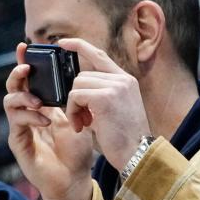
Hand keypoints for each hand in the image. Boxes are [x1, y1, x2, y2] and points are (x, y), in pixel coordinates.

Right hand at [4, 43, 94, 199]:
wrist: (75, 180)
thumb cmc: (76, 150)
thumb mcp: (78, 117)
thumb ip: (72, 98)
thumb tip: (75, 73)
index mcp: (41, 104)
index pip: (29, 78)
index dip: (24, 61)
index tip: (24, 45)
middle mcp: (28, 113)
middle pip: (14, 86)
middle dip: (18, 73)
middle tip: (28, 67)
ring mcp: (21, 128)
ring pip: (9, 102)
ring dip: (24, 96)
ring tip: (40, 101)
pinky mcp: (18, 143)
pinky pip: (16, 124)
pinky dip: (29, 117)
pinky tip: (44, 120)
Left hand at [57, 38, 152, 171]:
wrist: (137, 155)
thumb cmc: (124, 139)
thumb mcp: (116, 110)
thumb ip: (101, 94)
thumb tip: (77, 88)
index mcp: (126, 80)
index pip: (99, 55)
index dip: (79, 46)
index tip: (62, 44)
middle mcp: (122, 79)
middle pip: (82, 75)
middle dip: (76, 97)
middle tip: (82, 119)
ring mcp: (115, 87)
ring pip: (77, 85)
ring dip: (73, 107)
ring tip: (83, 124)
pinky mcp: (105, 98)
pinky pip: (75, 96)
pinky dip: (72, 112)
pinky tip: (81, 126)